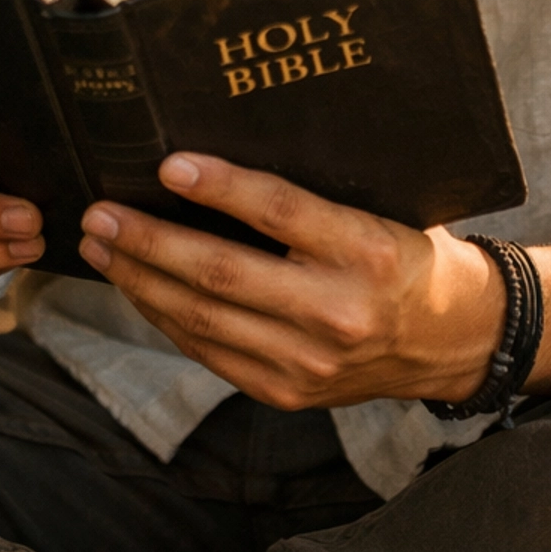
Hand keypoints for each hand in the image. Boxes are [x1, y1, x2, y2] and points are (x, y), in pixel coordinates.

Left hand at [78, 153, 505, 410]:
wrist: (450, 338)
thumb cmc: (406, 254)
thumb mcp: (380, 209)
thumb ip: (312, 197)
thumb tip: (218, 159)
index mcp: (367, 250)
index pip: (281, 213)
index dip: (220, 188)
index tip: (167, 165)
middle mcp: (338, 311)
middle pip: (223, 274)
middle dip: (149, 242)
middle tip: (100, 214)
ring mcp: (310, 361)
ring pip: (203, 318)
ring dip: (141, 281)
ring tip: (100, 247)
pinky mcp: (289, 392)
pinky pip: (209, 351)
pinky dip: (165, 317)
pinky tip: (137, 288)